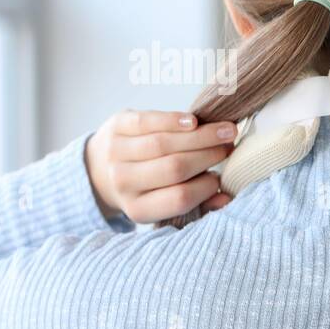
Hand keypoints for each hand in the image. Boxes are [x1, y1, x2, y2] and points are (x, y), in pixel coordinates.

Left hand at [85, 110, 236, 222]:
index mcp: (139, 208)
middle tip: (229, 146)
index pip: (180, 198)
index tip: (219, 177)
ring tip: (224, 131)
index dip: (206, 186)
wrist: (100, 169)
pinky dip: (174, 120)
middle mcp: (123, 182)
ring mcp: (116, 153)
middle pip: (174, 168)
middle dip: (209, 155)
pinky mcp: (115, 127)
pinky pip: (147, 122)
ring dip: (201, 136)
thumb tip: (226, 198)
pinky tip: (195, 121)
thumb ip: (198, 203)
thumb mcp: (165, 203)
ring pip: (164, 143)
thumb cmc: (148, 187)